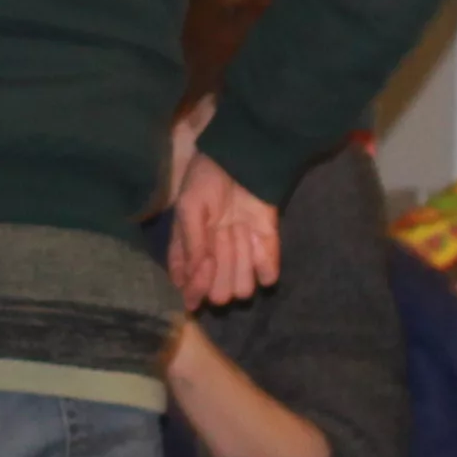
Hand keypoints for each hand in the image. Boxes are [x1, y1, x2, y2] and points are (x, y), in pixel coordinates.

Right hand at [169, 151, 282, 308]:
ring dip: (241, 263)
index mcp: (189, 255)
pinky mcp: (267, 250)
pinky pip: (268, 276)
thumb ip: (190, 244)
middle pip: (219, 295)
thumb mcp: (189, 207)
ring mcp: (242, 258)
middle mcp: (215, 263)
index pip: (190, 290)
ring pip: (243, 290)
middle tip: (222, 234)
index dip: (197, 286)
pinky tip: (257, 238)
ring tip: (239, 232)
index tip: (205, 263)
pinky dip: (264, 264)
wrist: (240, 160)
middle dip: (222, 270)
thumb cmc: (206, 181)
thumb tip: (190, 279)